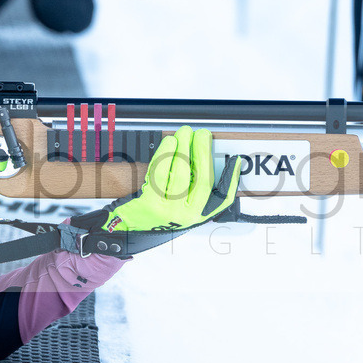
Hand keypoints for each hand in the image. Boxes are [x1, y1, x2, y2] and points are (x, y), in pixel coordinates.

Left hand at [102, 126, 239, 231]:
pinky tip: (169, 143)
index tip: (234, 162)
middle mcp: (186, 216)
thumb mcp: (178, 205)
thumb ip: (192, 186)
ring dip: (184, 148)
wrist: (128, 228)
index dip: (231, 179)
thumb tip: (201, 156)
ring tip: (184, 134)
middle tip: (202, 135)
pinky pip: (160, 174)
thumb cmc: (154, 213)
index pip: (222, 199)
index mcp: (197, 215)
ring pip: (182, 174)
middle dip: (203, 152)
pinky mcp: (150, 204)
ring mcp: (169, 211)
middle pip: (202, 180)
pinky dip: (166, 154)